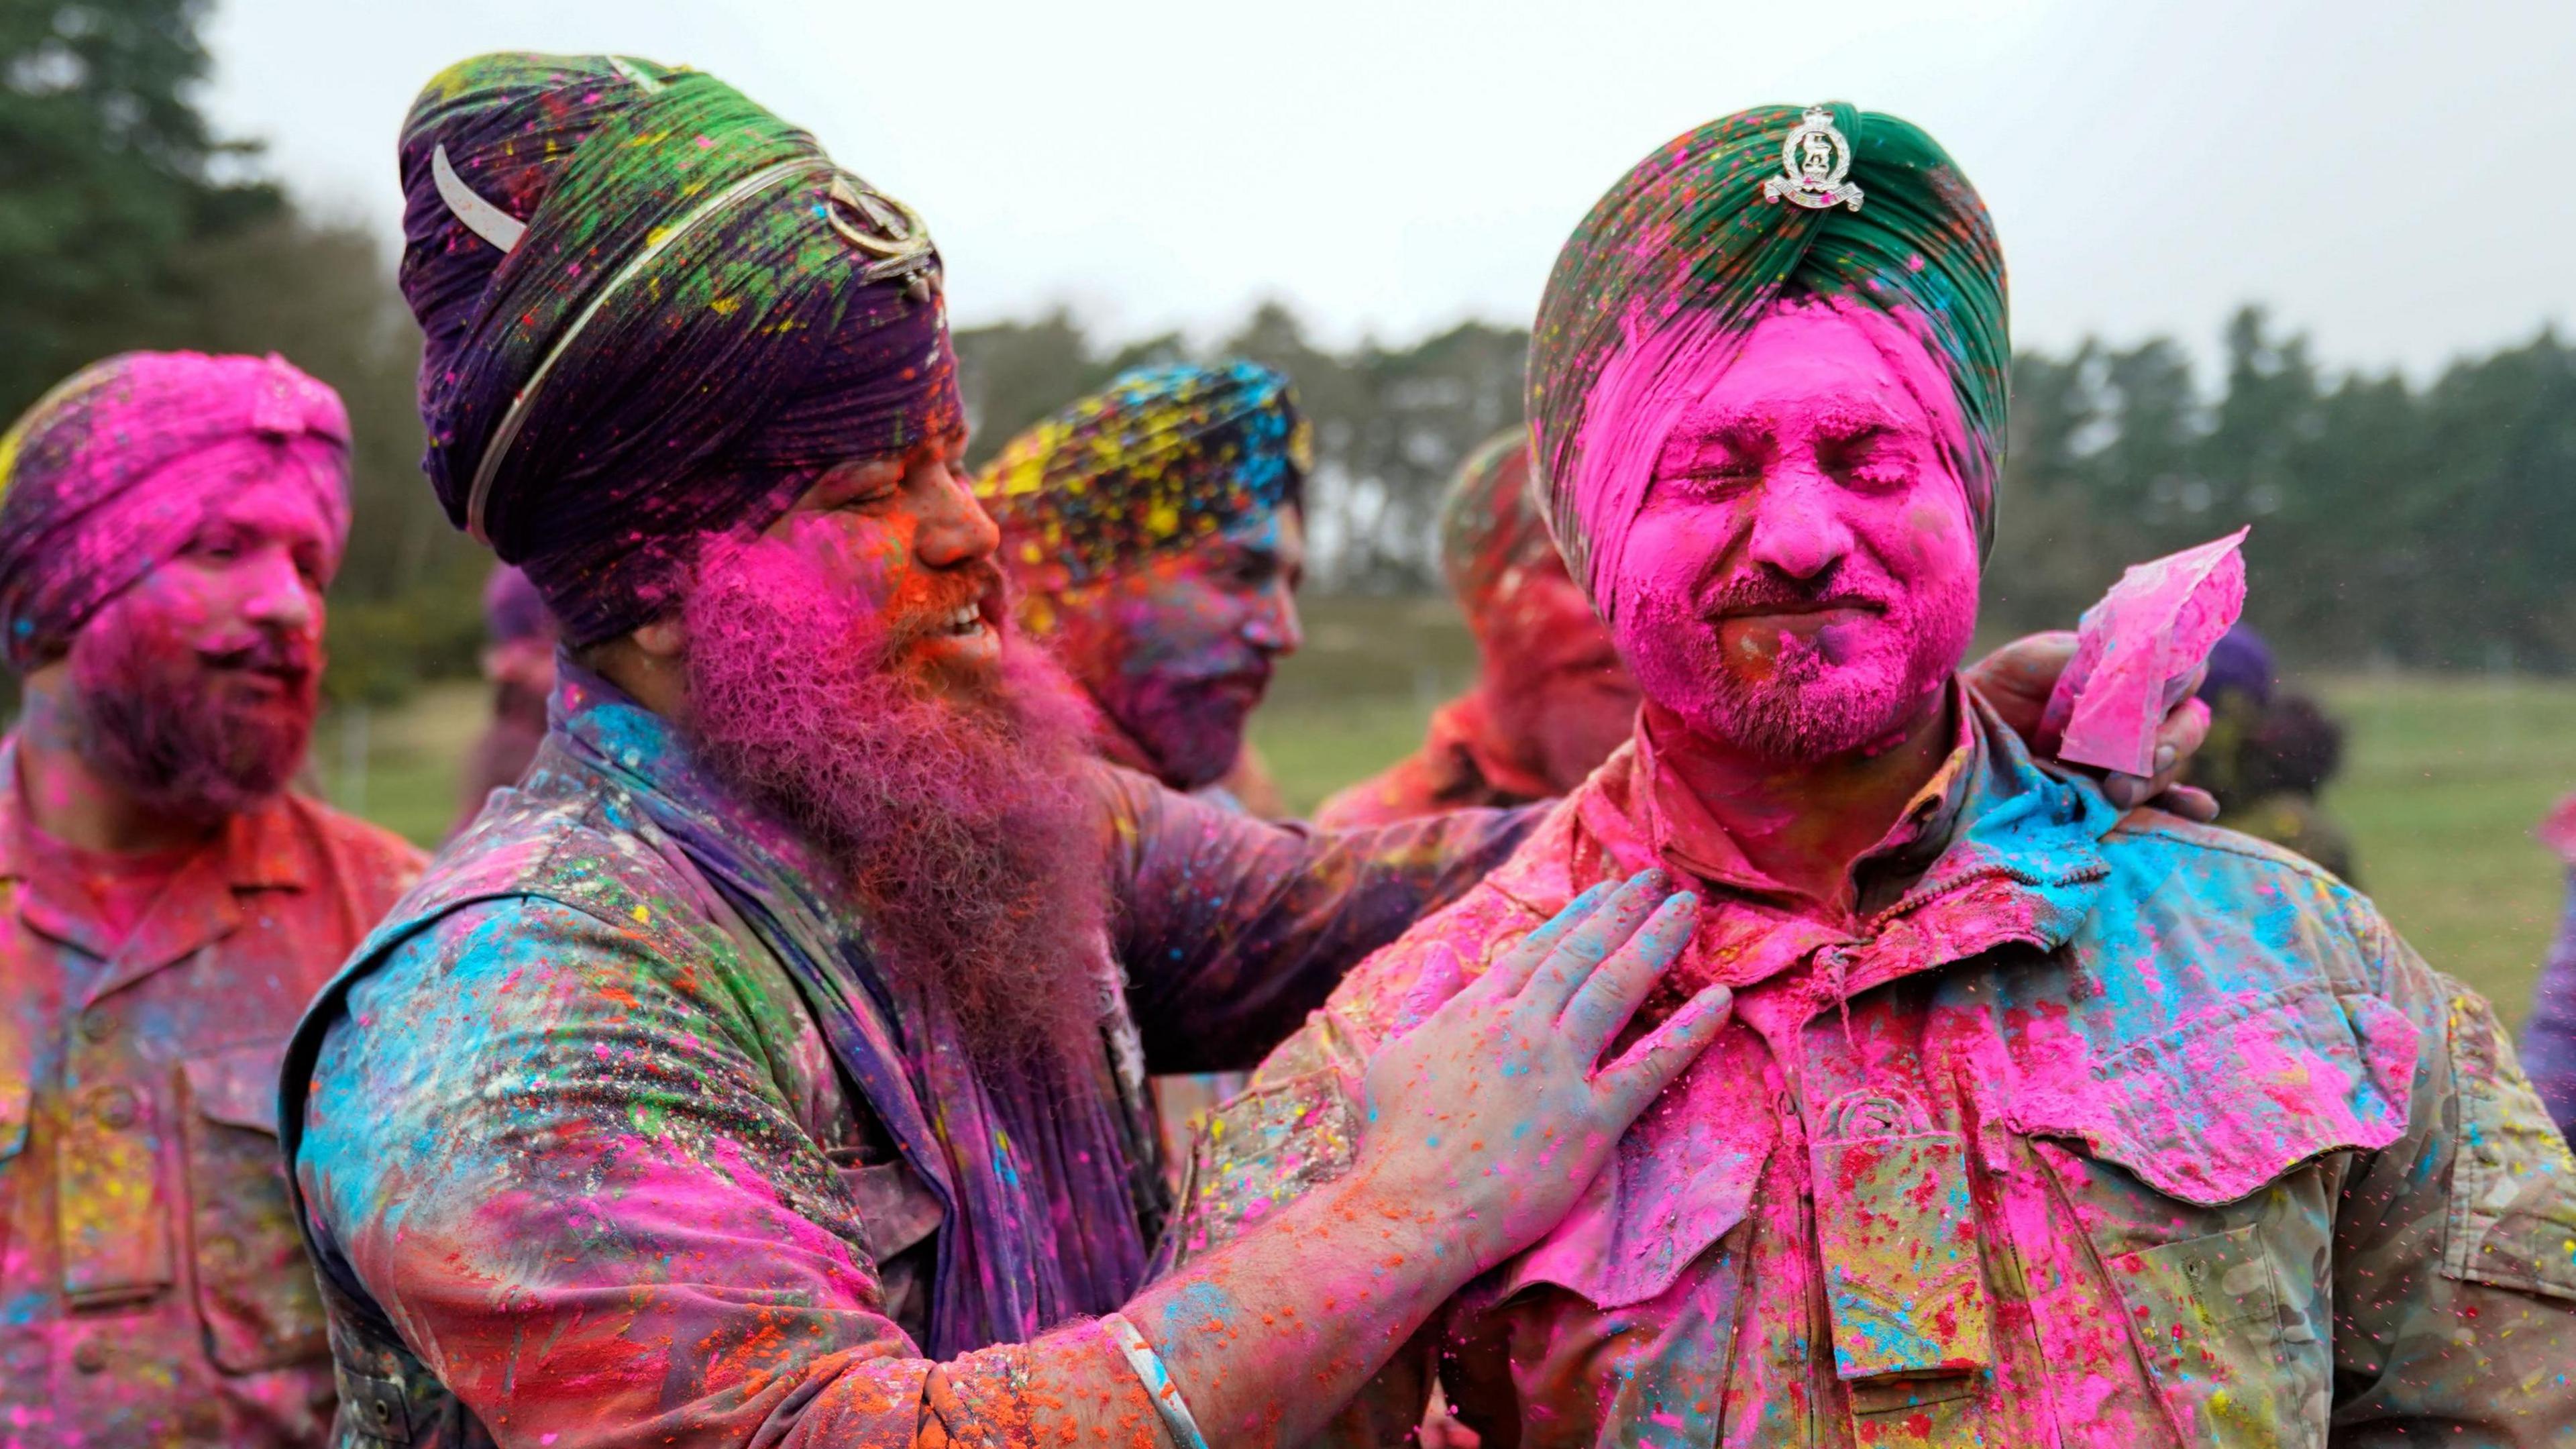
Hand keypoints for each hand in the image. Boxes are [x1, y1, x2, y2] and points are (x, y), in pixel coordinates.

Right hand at [1352, 870, 1729, 1269]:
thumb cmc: (1394, 1141)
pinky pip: (1650, 1066)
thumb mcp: (1393, 1053)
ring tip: (1686, 910)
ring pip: (1615, 989)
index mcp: (1475, 1010)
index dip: (1579, 914)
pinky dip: (1689, 1030)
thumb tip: (1437, 954)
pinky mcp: (1589, 1121)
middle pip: (1582, 955)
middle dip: (1623, 911)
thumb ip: (1423, 1000)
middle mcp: (1521, 1027)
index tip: (1608, 890)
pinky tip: (1719, 1000)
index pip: (1538, 949)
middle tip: (1657, 880)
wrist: (1408, 1209)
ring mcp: (1557, 1071)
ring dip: (1655, 943)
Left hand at [1964, 630, 2218, 820]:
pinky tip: (2197, 811)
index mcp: (2134, 674)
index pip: (2183, 675)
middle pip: (2185, 727)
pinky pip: (2160, 803)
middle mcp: (2143, 715)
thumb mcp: (2042, 659)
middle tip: (2139, 761)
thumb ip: (2089, 663)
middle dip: (2168, 746)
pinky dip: (2181, 809)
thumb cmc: (2006, 682)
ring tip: (2121, 793)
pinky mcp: (2114, 792)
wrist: (1968, 723)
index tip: (2158, 704)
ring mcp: (2132, 756)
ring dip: (2155, 783)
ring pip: (2168, 768)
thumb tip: (2131, 668)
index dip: (2182, 687)